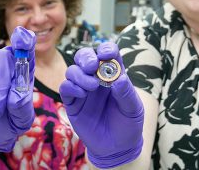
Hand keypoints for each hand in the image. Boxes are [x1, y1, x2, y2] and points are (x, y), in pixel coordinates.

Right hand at [59, 42, 143, 168]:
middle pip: (85, 57)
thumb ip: (126, 93)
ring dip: (80, 74)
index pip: (108, 54)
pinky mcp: (72, 102)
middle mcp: (96, 78)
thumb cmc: (127, 125)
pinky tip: (82, 94)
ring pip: (72, 71)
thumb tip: (119, 78)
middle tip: (92, 66)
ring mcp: (83, 90)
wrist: (116, 148)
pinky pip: (65, 88)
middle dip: (86, 57)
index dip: (106, 50)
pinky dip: (71, 87)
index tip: (106, 54)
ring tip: (92, 86)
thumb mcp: (133, 109)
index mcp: (113, 74)